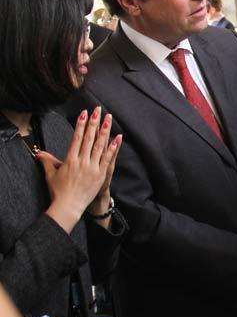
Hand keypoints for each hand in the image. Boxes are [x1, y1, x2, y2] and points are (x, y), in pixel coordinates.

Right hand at [37, 108, 120, 233]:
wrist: (69, 206)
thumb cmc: (59, 191)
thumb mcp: (51, 175)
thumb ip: (47, 161)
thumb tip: (39, 153)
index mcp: (70, 159)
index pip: (76, 138)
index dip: (80, 125)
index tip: (83, 113)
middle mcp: (81, 161)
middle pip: (89, 138)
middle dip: (93, 122)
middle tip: (97, 110)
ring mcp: (92, 167)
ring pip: (99, 145)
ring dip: (105, 130)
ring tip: (109, 118)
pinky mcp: (100, 174)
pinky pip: (108, 158)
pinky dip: (113, 147)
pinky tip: (117, 137)